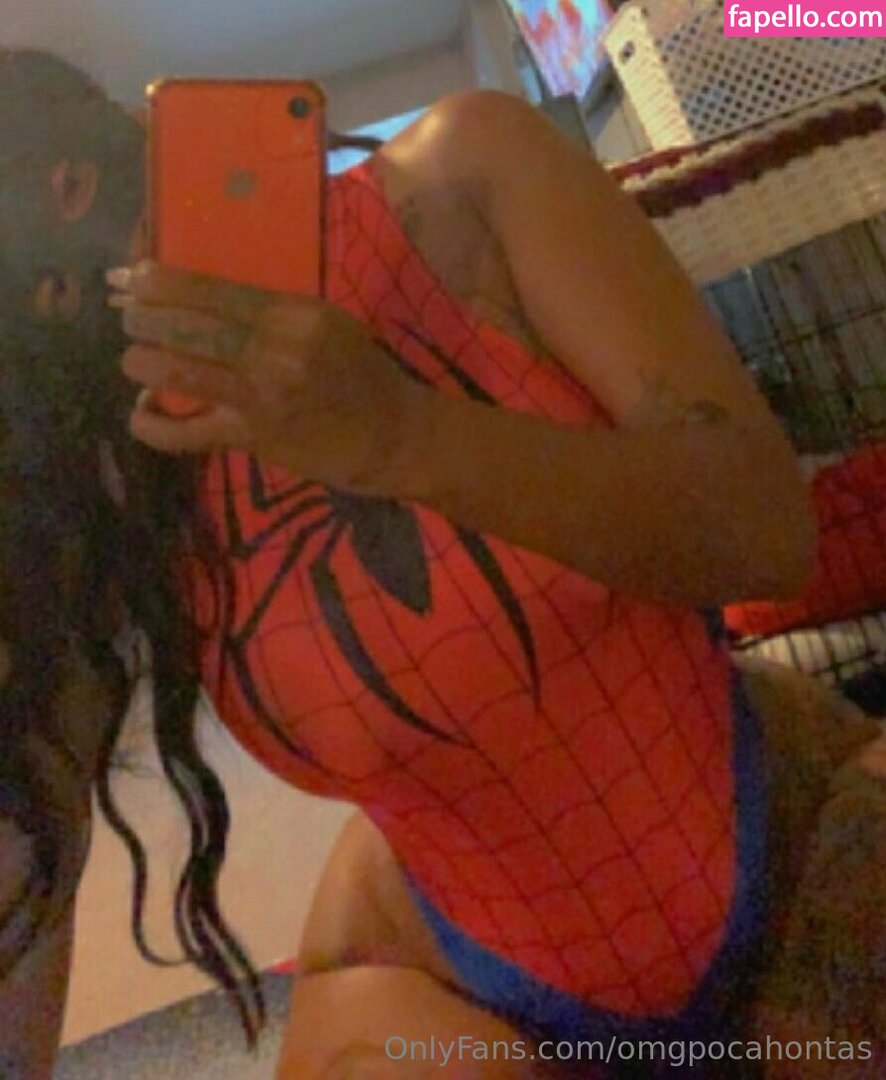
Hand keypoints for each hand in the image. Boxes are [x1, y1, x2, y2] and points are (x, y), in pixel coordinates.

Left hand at [108, 261, 429, 494]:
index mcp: (294, 315)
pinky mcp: (254, 437)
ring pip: (180, 372)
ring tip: (133, 358)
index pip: (213, 290)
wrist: (395, 435)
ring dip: (143, 361)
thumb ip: (276, 310)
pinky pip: (189, 432)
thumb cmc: (364, 374)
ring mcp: (261, 396)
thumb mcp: (329, 323)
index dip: (163, 282)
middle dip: (144, 317)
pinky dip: (155, 424)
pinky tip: (141, 412)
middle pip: (188, 326)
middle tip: (128, 315)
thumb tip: (209, 296)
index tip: (136, 276)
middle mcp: (274, 351)